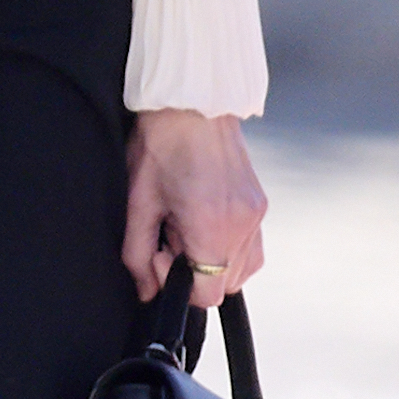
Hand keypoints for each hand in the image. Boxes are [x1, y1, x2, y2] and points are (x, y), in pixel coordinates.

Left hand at [122, 108, 267, 304]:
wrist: (192, 103)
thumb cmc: (161, 144)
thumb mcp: (138, 202)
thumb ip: (138, 254)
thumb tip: (147, 292)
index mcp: (212, 226)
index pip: (207, 294)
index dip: (177, 284)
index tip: (160, 251)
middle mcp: (243, 225)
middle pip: (224, 285)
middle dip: (193, 271)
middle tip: (170, 233)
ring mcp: (257, 216)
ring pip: (240, 271)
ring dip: (211, 261)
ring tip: (186, 223)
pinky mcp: (260, 206)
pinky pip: (250, 249)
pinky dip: (227, 248)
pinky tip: (204, 222)